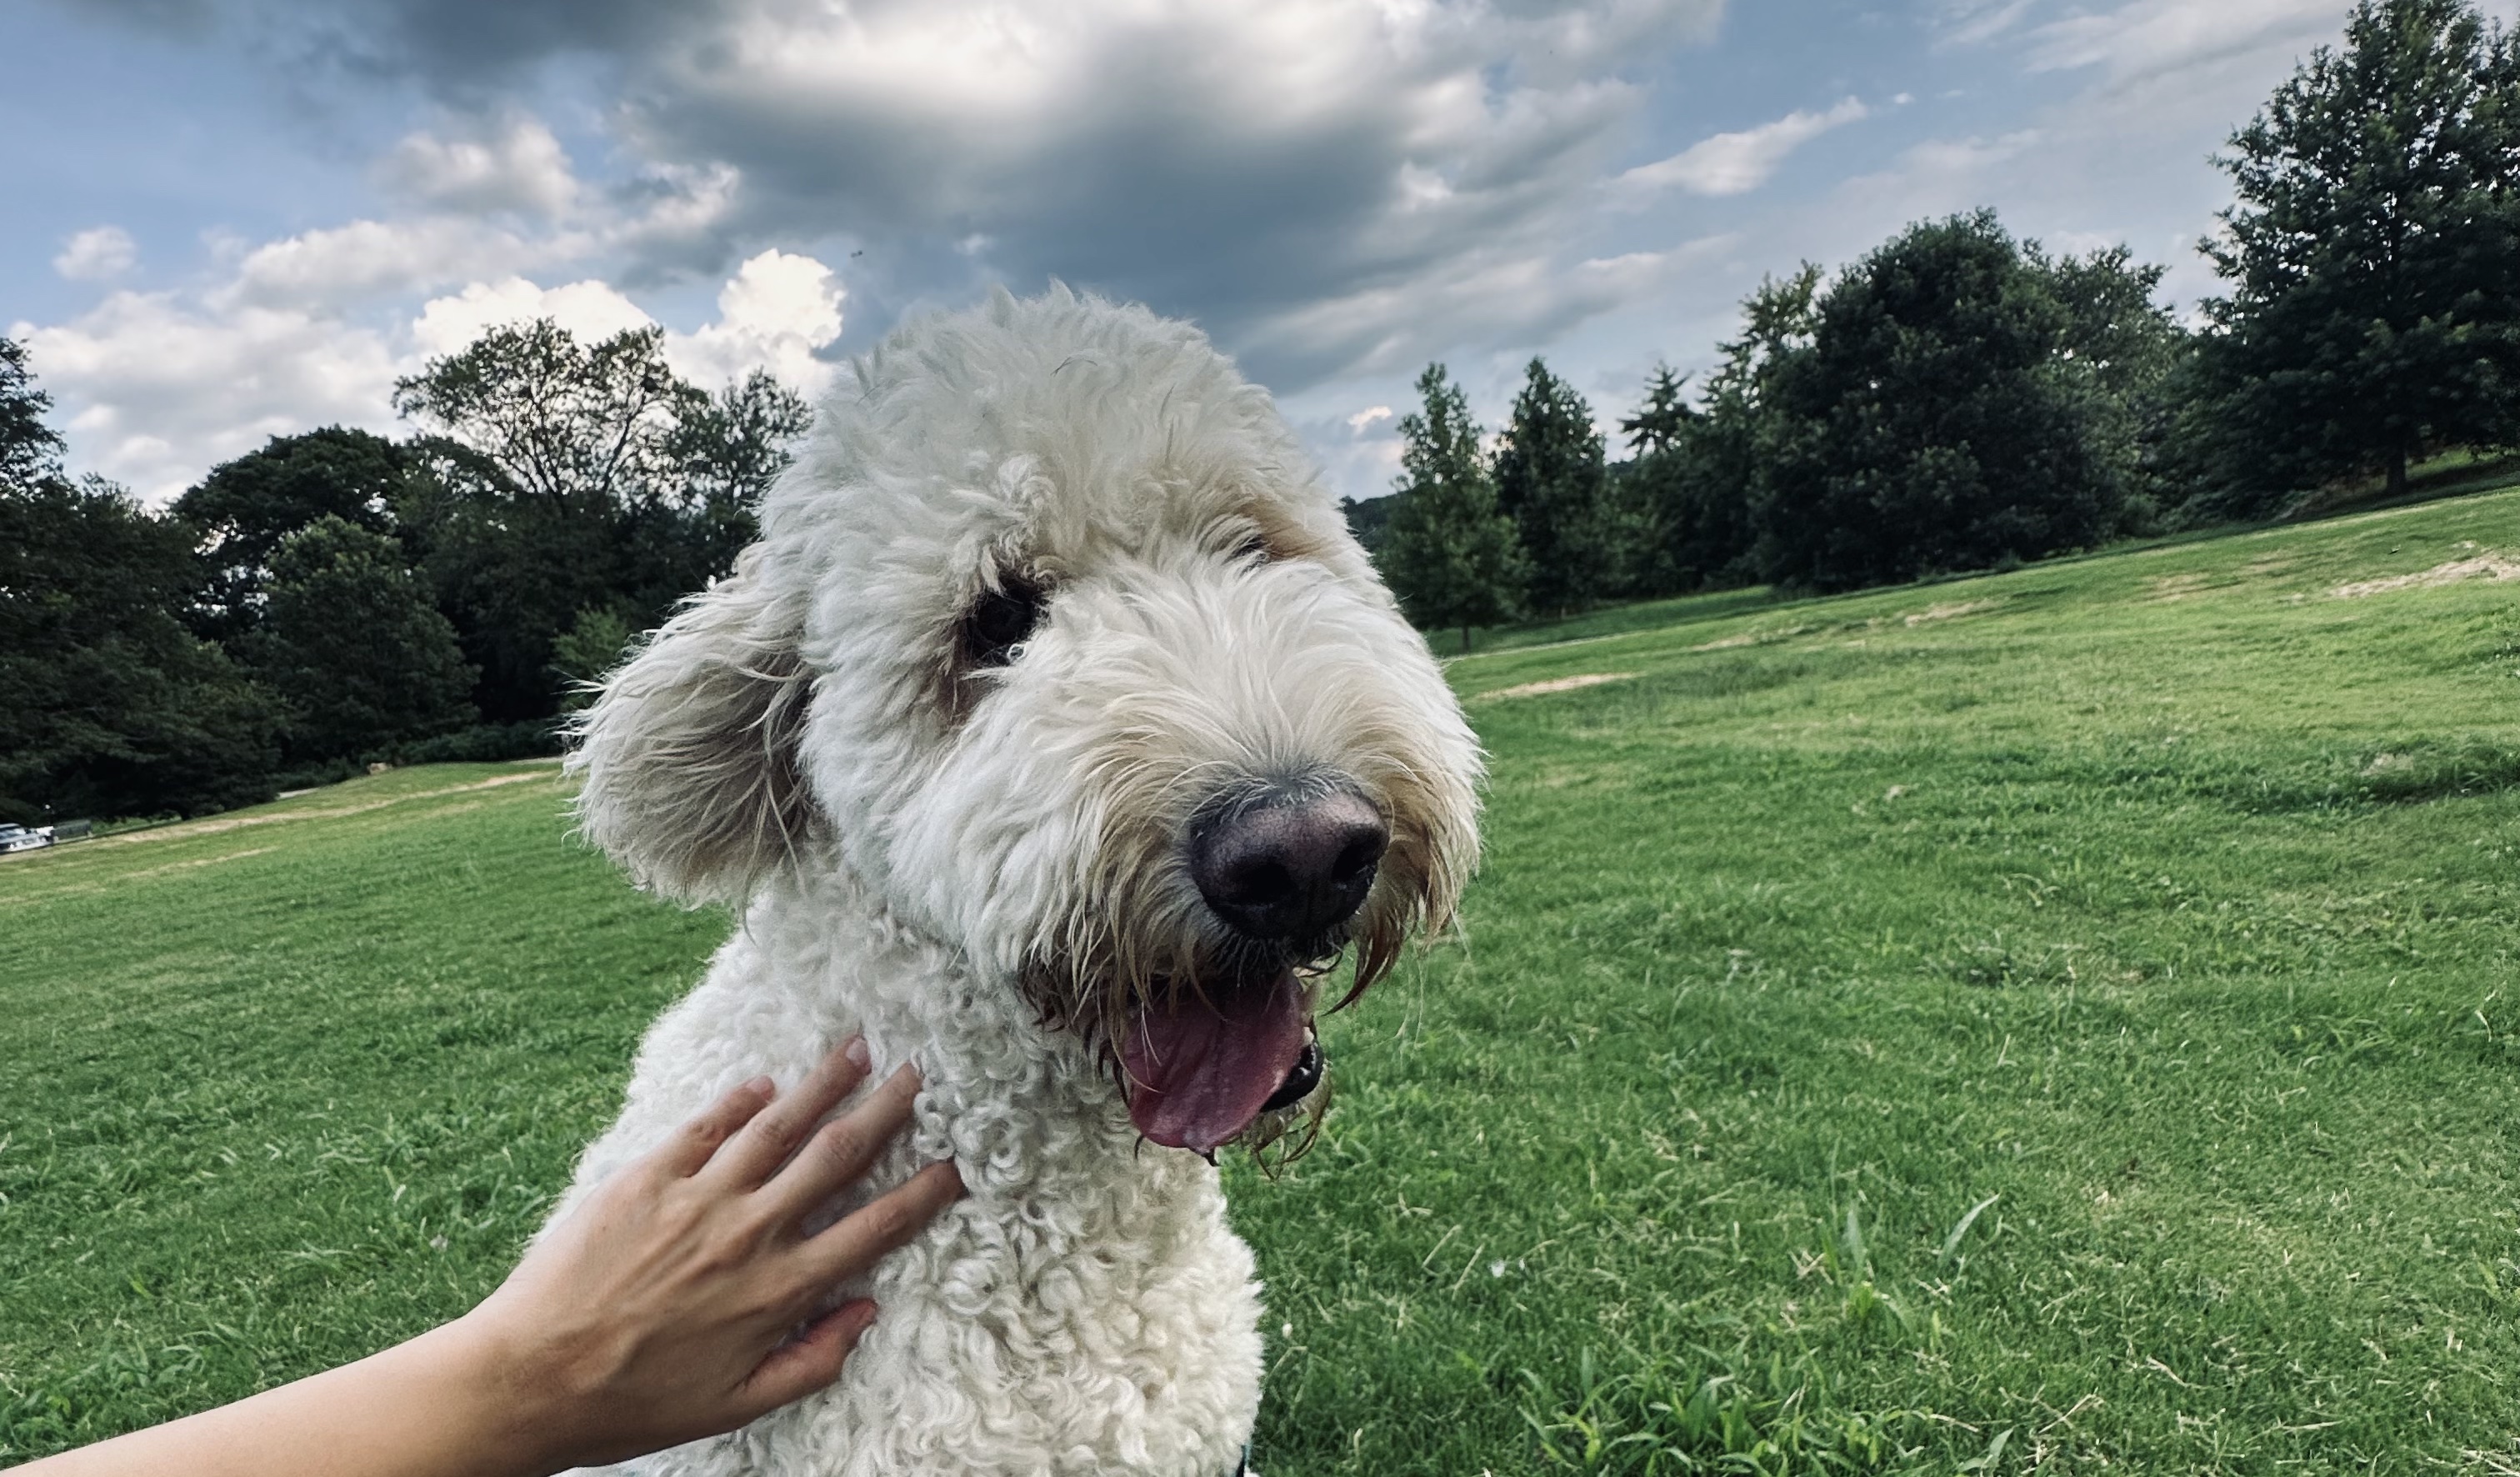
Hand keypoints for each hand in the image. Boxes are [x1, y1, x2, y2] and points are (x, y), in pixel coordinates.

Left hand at [460, 1040, 964, 1469]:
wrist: (529, 1377)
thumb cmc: (631, 1401)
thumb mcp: (736, 1404)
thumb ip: (811, 1360)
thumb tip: (865, 1312)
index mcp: (778, 1291)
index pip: (873, 1228)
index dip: (922, 1194)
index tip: (953, 1167)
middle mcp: (748, 1234)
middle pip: (835, 1157)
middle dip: (884, 1110)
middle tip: (916, 1075)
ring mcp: (697, 1199)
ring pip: (778, 1127)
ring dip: (822, 1085)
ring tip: (855, 1051)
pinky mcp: (646, 1179)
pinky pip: (705, 1128)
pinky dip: (739, 1101)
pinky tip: (764, 1082)